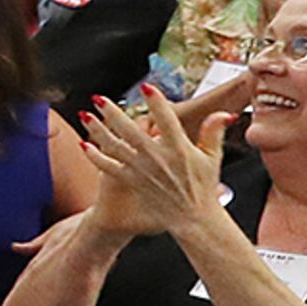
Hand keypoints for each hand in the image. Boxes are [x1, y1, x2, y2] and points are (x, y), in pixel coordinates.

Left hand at [74, 86, 241, 238]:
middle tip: (98, 98)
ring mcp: (142, 170)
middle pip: (130, 130)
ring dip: (97, 130)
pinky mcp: (132, 181)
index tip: (146, 87)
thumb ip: (213, 132)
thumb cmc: (204, 187)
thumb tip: (222, 113)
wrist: (193, 218)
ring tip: (85, 115)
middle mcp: (157, 157)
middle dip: (112, 113)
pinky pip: (109, 167)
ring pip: (114, 146)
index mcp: (178, 149)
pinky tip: (84, 145)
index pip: (165, 120)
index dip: (156, 102)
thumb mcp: (213, 158)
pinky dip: (95, 156)